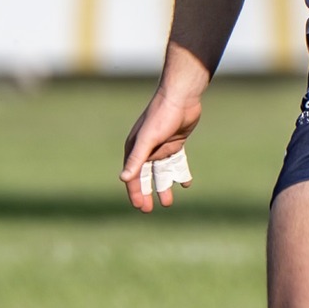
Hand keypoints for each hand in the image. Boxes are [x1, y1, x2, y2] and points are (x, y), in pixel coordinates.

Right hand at [119, 86, 202, 213]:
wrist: (181, 97)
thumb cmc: (161, 116)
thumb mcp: (148, 139)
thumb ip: (137, 159)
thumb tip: (123, 178)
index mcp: (135, 148)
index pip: (133, 175)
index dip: (135, 192)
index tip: (140, 207)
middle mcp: (146, 149)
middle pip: (145, 176)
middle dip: (146, 192)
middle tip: (148, 210)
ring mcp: (161, 146)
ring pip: (161, 172)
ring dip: (163, 186)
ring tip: (167, 203)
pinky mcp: (175, 143)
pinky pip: (176, 163)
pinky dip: (179, 173)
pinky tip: (185, 183)